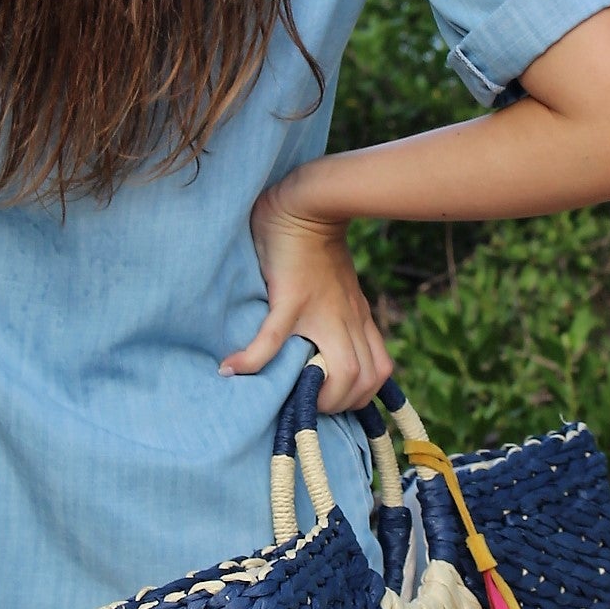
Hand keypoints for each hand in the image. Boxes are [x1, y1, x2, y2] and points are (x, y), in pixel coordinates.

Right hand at [220, 170, 393, 413]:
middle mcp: (347, 320)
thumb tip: (328, 353)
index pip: (379, 373)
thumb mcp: (343, 290)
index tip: (333, 398)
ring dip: (315, 394)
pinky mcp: (289, 297)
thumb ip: (343, 319)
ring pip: (340, 369)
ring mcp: (321, 311)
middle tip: (312, 401)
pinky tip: (230, 369)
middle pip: (365, 380)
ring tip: (288, 395)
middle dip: (340, 404)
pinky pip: (274, 339)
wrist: (308, 204)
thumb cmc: (318, 248)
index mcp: (359, 320)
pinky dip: (252, 360)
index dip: (360, 397)